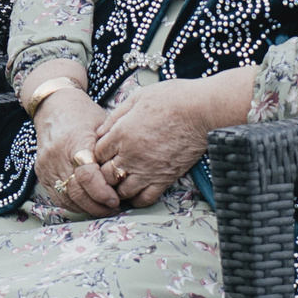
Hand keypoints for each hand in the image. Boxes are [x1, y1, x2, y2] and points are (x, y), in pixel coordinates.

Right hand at [31, 85, 121, 218]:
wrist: (54, 106)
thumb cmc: (84, 115)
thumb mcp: (102, 126)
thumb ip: (111, 151)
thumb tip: (126, 179)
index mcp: (75, 141)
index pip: (86, 176)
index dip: (102, 192)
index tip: (116, 200)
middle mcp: (56, 156)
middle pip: (76, 191)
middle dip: (97, 206)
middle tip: (115, 208)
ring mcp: (46, 165)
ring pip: (66, 198)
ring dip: (87, 208)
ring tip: (104, 209)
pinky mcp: (41, 172)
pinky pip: (57, 196)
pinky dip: (74, 204)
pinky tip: (88, 204)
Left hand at [89, 79, 219, 208]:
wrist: (201, 110)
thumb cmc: (171, 98)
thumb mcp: (137, 98)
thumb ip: (117, 115)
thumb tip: (102, 129)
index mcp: (120, 133)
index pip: (97, 153)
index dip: (98, 153)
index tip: (104, 152)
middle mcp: (129, 155)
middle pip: (105, 175)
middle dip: (104, 173)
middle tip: (110, 169)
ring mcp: (146, 170)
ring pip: (121, 191)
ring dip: (118, 188)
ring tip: (121, 183)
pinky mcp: (164, 179)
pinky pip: (144, 199)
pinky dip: (137, 200)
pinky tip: (136, 193)